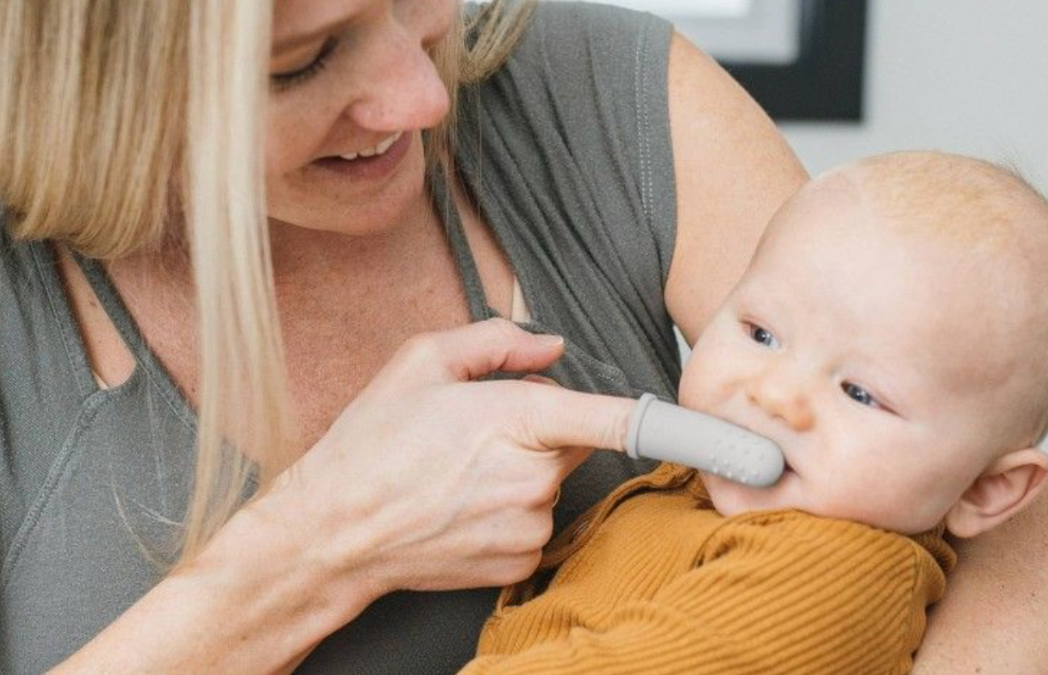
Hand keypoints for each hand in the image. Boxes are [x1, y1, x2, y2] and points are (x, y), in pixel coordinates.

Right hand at [265, 318, 635, 600]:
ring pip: (554, 484)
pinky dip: (513, 511)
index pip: (612, 417)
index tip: (715, 435)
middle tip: (480, 431)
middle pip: (575, 442)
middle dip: (543, 431)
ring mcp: (528, 525)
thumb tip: (550, 346)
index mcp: (515, 417)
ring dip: (525, 473)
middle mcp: (532, 477)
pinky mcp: (519, 560)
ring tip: (459, 473)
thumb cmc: (371, 444)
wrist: (333, 531)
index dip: (668, 422)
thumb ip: (494, 340)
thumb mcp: (419, 362)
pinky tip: (464, 506)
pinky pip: (538, 523)